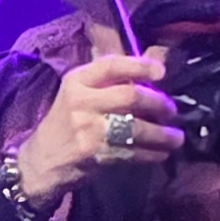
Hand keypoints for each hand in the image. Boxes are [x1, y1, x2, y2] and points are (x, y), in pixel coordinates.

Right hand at [17, 49, 180, 203]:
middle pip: (130, 96)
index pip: (111, 65)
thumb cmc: (68, 120)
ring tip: (176, 137)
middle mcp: (82, 101)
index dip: (140, 66)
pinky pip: (133, 152)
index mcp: (78, 80)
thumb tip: (157, 61)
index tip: (161, 72)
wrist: (43, 159)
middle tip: (171, 110)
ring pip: (136, 127)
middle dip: (158, 103)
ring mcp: (88, 129)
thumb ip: (112, 78)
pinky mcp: (94, 154)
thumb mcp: (80, 92)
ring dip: (162, 134)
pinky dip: (152, 154)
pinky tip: (161, 153)